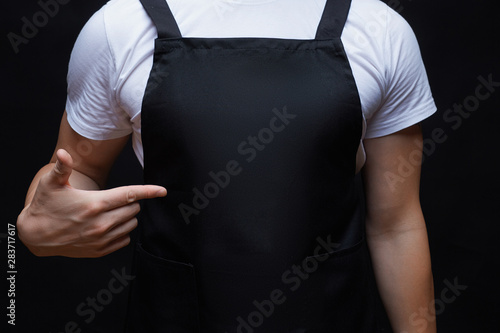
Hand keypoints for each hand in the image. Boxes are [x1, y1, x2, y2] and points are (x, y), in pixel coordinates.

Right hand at [17, 149, 166, 257]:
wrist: (34, 236)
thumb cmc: (45, 206)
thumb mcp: (51, 184)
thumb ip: (62, 167)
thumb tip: (63, 153)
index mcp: (95, 204)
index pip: (129, 195)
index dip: (148, 191)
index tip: (163, 190)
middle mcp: (101, 223)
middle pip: (133, 209)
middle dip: (129, 202)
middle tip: (112, 200)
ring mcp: (101, 239)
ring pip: (131, 224)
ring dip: (127, 216)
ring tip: (109, 212)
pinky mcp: (100, 250)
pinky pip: (124, 240)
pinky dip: (122, 231)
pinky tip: (108, 225)